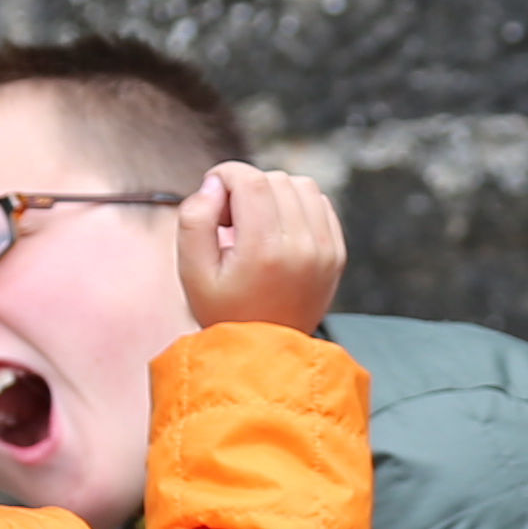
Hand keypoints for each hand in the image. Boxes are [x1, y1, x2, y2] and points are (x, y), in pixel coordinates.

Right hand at [174, 163, 346, 333]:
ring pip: (301, 185)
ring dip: (274, 193)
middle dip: (247, 187)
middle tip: (231, 220)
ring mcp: (325, 250)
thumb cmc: (223, 311)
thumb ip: (194, 219)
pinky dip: (297, 205)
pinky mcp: (336, 253)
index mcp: (264, 250)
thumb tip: (214, 184)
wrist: (265, 353)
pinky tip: (278, 229)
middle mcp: (301, 246)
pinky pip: (319, 203)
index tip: (214, 197)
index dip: (225, 175)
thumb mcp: (191, 270)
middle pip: (275, 179)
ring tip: (256, 223)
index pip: (250, 180)